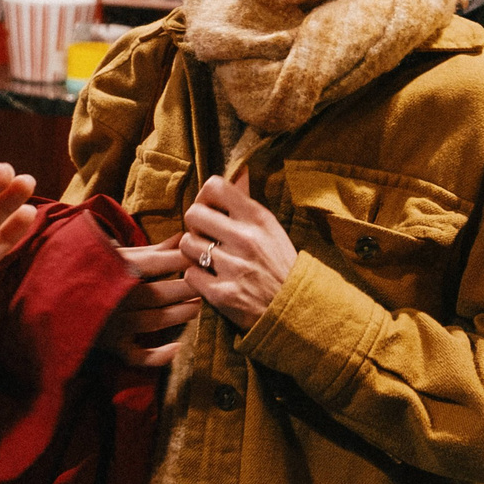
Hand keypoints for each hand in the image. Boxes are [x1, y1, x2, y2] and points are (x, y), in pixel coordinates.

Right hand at [102, 241, 202, 368]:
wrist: (53, 294)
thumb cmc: (92, 270)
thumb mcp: (118, 255)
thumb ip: (152, 250)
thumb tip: (182, 237)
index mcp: (116, 269)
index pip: (158, 263)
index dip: (184, 260)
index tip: (203, 255)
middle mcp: (116, 297)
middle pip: (160, 293)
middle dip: (188, 287)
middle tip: (207, 281)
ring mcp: (114, 323)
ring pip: (155, 321)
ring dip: (181, 313)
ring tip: (198, 304)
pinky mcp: (112, 344)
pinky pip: (137, 356)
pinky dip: (158, 356)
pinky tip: (177, 347)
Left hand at [178, 174, 297, 330]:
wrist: (295, 311)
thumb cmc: (281, 267)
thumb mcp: (272, 230)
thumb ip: (248, 205)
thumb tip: (239, 172)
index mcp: (259, 219)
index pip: (215, 187)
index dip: (205, 197)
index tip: (209, 209)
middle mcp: (246, 239)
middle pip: (193, 214)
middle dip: (195, 225)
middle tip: (205, 236)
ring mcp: (233, 267)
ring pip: (187, 244)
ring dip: (193, 252)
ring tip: (207, 259)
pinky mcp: (222, 294)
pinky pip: (190, 274)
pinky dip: (196, 278)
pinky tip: (210, 279)